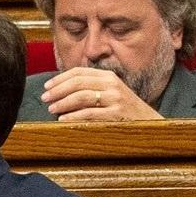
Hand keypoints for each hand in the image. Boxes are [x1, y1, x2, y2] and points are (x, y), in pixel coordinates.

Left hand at [39, 67, 163, 124]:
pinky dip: (73, 116)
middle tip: (44, 98)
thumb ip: (92, 88)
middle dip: (57, 90)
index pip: (79, 72)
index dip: (60, 79)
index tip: (47, 87)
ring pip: (82, 97)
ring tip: (51, 110)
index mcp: (108, 76)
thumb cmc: (126, 111)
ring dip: (62, 103)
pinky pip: (89, 114)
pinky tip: (63, 120)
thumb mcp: (111, 93)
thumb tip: (62, 90)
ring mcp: (115, 99)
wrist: (151, 124)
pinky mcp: (116, 114)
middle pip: (78, 83)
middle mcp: (112, 84)